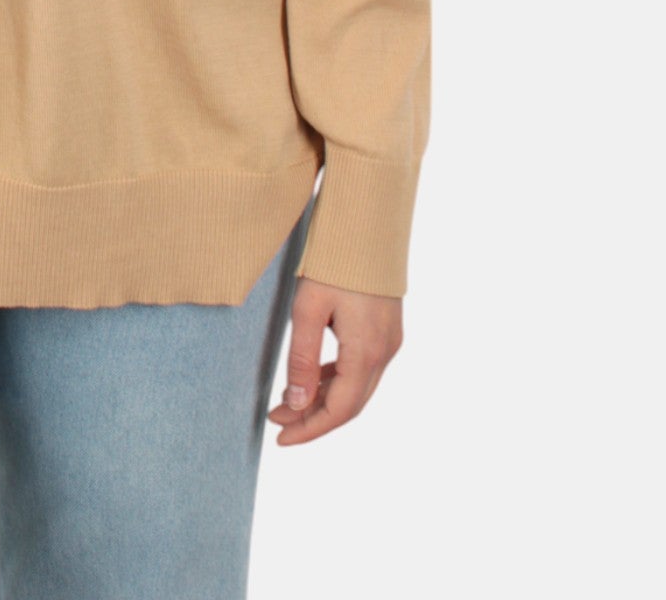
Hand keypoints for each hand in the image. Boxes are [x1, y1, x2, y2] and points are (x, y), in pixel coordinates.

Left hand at [266, 276, 402, 444]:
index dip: (310, 429)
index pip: (339, 410)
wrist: (368, 226)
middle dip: (312, 418)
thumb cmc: (334, 263)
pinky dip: (335, 380)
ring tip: (286, 403)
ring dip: (323, 400)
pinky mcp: (386, 331)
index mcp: (366, 352)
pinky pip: (361, 369)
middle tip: (276, 422)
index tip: (280, 439)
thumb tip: (296, 404)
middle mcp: (384, 353)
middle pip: (350, 405)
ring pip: (356, 388)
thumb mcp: (308, 309)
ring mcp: (389, 342)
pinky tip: (312, 379)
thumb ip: (302, 358)